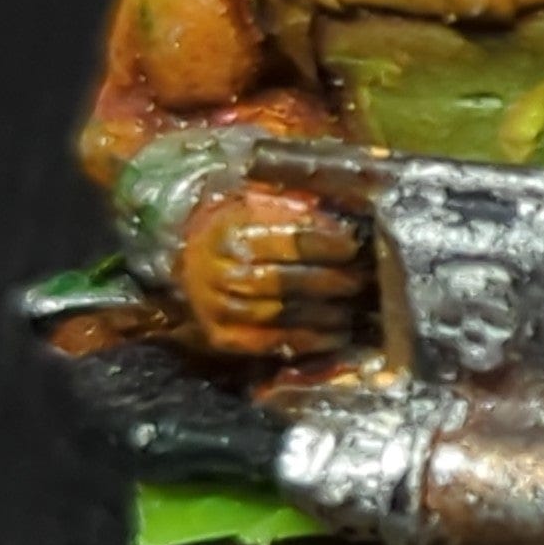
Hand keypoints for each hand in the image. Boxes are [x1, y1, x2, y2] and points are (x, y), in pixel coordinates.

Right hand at [173, 186, 368, 356]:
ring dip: (324, 314)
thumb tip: (340, 214)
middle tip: (360, 280)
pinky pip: (270, 342)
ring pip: (282, 314)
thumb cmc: (232, 225)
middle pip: (288, 280)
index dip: (326, 245)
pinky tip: (334, 336)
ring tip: (351, 310)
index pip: (290, 241)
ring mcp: (219, 306)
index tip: (352, 246)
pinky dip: (307, 341)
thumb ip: (292, 204)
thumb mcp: (254, 202)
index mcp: (230, 231)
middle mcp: (221, 270)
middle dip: (331, 281)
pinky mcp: (221, 335)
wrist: (184, 257)